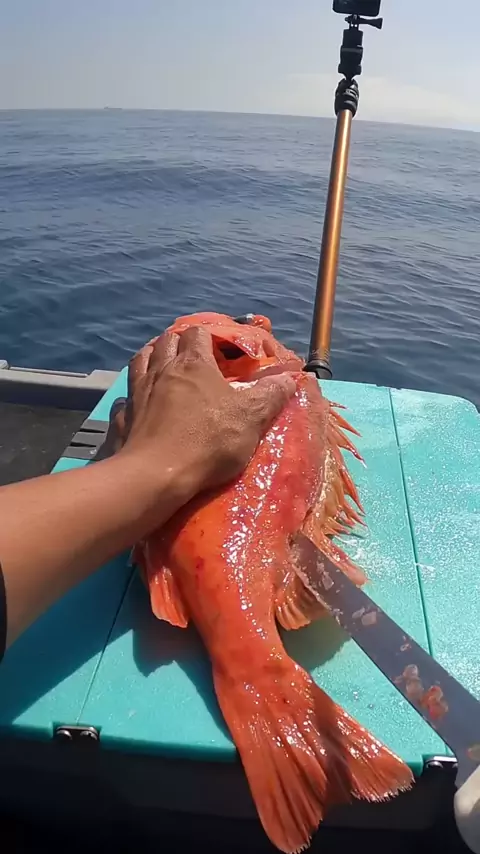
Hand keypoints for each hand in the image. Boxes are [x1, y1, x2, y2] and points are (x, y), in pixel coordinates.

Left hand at [119, 326, 295, 499]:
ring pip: (140, 360)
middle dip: (179, 341)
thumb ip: (271, 395)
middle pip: (167, 341)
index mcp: (193, 364)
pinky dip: (132, 394)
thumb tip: (291, 378)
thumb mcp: (251, 418)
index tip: (222, 345)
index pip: (198, 332)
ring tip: (161, 364)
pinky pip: (125, 396)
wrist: (156, 475)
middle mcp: (162, 370)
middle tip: (192, 352)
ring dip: (151, 357)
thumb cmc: (208, 442)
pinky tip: (137, 402)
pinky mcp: (123, 418)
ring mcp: (138, 393)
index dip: (210, 334)